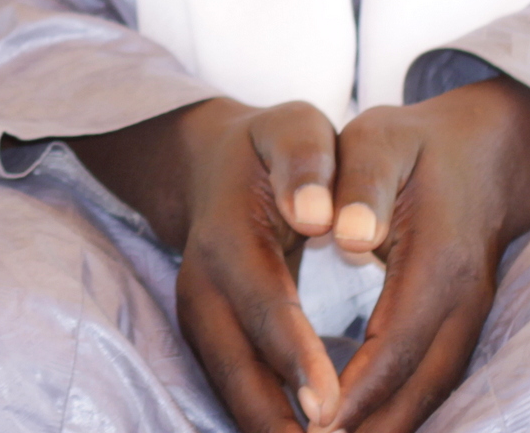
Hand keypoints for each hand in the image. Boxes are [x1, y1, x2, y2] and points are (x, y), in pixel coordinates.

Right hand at [76, 98, 346, 431]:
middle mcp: (200, 285)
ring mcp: (197, 317)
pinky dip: (266, 422)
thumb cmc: (269, 147)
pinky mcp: (207, 338)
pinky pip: (234, 389)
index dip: (295, 357)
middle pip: (234, 367)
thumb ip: (306, 161)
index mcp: (225, 235)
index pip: (264, 304)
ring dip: (270, 429)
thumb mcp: (294, 127)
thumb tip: (317, 215)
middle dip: (277, 420)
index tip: (332, 407)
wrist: (211, 163)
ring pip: (230, 389)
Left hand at [315, 79, 529, 432]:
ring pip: (432, 393)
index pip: (396, 344)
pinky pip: (434, 383)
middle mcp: (464, 302)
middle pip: (419, 387)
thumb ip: (362, 183)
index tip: (312, 423)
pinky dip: (400, 412)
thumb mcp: (380, 140)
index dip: (355, 390)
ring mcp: (471, 319)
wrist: (484, 151)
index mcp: (439, 261)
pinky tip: (362, 429)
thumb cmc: (415, 144)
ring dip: (385, 427)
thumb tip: (347, 235)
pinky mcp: (464, 327)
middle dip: (367, 426)